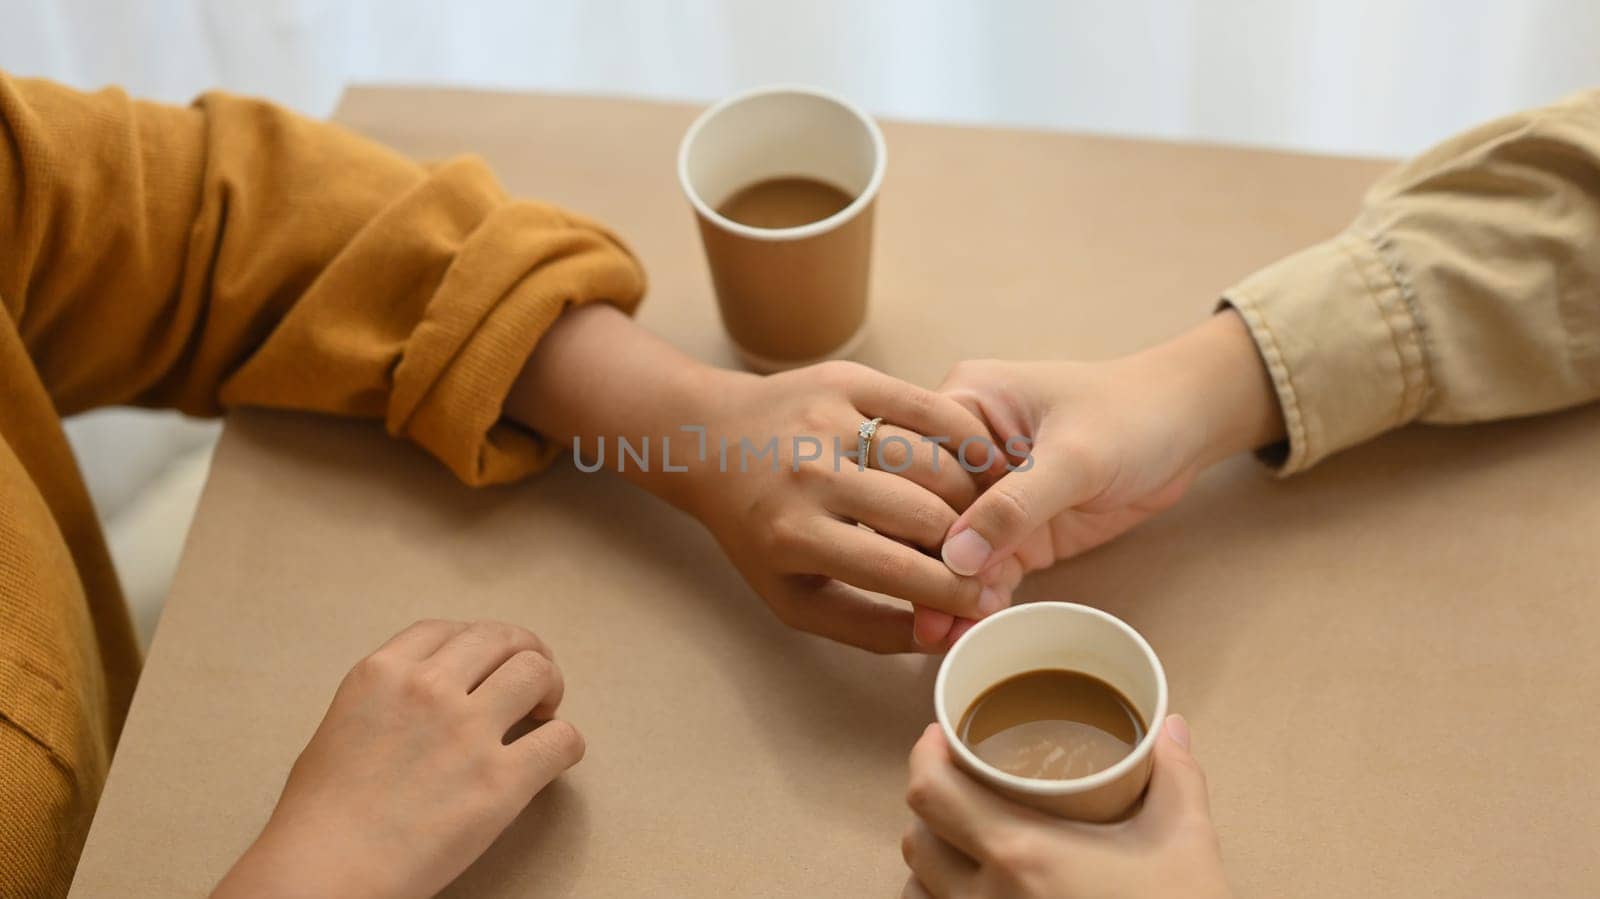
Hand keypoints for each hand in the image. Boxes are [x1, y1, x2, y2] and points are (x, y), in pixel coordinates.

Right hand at [214, 620, 583, 898]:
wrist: (323, 872)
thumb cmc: (319, 818)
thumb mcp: (339, 726)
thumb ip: (385, 699)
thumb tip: (420, 701)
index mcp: (383, 673)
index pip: (450, 630)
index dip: (479, 642)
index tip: (489, 661)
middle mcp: (428, 689)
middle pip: (501, 638)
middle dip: (525, 652)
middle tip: (533, 682)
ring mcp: (467, 731)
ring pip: (536, 673)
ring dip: (550, 687)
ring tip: (544, 712)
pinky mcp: (500, 780)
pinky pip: (561, 739)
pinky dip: (566, 742)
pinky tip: (555, 755)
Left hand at [507, 305, 1001, 653]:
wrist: (713, 441)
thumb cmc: (763, 532)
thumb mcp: (799, 597)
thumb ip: (874, 627)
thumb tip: (950, 636)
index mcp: (794, 535)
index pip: (900, 571)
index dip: (956, 593)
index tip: (986, 603)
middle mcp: (810, 474)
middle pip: (926, 515)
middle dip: (971, 546)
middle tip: (993, 559)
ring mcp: (829, 420)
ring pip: (936, 462)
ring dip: (975, 495)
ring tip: (987, 518)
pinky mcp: (847, 378)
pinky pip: (931, 409)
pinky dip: (968, 439)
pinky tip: (985, 465)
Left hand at [900, 717, 1231, 898]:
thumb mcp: (1185, 844)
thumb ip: (1175, 776)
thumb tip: (1170, 726)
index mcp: (1022, 854)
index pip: (931, 794)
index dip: (925, 756)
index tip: (943, 737)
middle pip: (917, 840)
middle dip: (931, 803)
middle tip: (962, 781)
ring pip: (918, 890)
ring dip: (932, 859)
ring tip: (965, 837)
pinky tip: (978, 888)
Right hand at [917, 311, 1284, 643]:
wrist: (1188, 429)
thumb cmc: (1133, 414)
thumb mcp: (1074, 456)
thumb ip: (1016, 505)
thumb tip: (956, 557)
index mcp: (962, 404)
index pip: (914, 465)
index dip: (907, 516)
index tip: (906, 566)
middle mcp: (964, 448)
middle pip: (925, 513)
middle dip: (923, 565)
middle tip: (921, 618)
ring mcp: (990, 493)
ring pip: (953, 549)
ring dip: (947, 592)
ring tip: (937, 638)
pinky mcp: (1017, 530)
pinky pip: (987, 569)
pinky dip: (978, 598)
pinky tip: (966, 631)